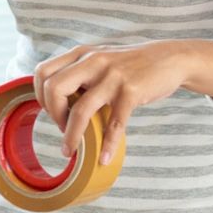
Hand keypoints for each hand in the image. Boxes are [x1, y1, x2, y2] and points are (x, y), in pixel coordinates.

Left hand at [33, 39, 212, 164]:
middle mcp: (93, 61)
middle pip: (53, 89)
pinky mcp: (131, 91)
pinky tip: (105, 158)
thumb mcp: (99, 59)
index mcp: (81, 54)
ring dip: (71, 136)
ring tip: (69, 150)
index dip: (40, 96)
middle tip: (62, 127)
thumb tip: (52, 100)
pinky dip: (108, 144)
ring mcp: (112, 76)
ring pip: (79, 110)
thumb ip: (76, 73)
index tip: (53, 111)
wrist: (171, 59)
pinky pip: (114, 124)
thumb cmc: (129, 65)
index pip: (42, 73)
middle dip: (52, 114)